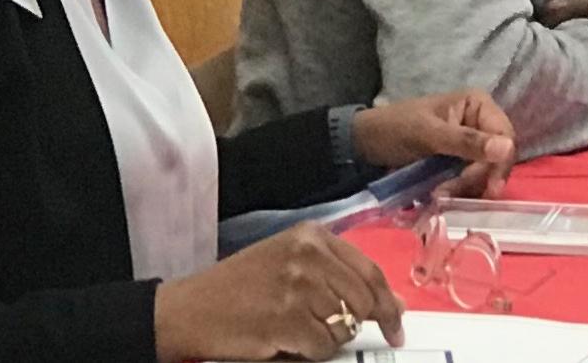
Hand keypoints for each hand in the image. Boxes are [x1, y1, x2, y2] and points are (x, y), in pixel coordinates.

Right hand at [154, 225, 404, 361]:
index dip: (388, 303)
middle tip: (332, 334)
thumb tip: (394, 304)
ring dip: (326, 338)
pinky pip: (324, 347)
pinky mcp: (289, 318)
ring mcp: (299, 286)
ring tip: (293, 329)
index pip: (370, 271)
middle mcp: (308, 255)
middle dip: (356, 325)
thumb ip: (337, 277)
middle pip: (364, 301)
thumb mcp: (288, 264)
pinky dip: (308, 352)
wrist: (190, 309)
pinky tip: (283, 339)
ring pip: (346, 326)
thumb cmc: (237, 289)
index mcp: (311, 236)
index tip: (397, 323)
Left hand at [353, 90, 517, 197]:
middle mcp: (480, 121)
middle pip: (498, 158)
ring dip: (467, 188)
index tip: (486, 188)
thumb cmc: (395, 129)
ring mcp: (470, 143)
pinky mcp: (459, 162)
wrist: (366, 143)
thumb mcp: (428, 134)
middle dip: (477, 178)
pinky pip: (472, 180)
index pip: (506, 136)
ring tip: (439, 196)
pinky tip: (441, 195)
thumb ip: (467, 142)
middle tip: (450, 194)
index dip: (499, 164)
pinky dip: (460, 190)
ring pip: (486, 172)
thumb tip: (507, 148)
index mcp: (478, 104)